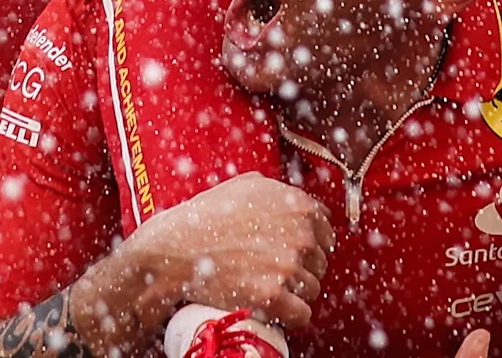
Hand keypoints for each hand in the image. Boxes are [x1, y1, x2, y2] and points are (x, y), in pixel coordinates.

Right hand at [122, 173, 334, 334]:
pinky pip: (302, 314)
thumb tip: (304, 204)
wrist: (175, 249)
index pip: (326, 233)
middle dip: (301, 269)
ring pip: (312, 290)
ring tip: (265, 286)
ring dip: (294, 293)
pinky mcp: (274, 296)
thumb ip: (282, 192)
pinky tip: (271, 306)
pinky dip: (289, 316)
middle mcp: (300, 234)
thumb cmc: (206, 216)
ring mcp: (288, 265)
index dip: (308, 244)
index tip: (290, 252)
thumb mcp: (247, 185)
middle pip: (320, 263)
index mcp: (299, 206)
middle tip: (271, 270)